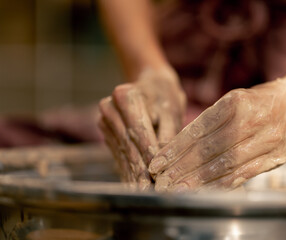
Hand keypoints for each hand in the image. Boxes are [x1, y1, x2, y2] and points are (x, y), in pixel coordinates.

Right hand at [99, 68, 185, 188]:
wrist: (151, 87)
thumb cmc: (165, 98)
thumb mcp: (171, 111)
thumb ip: (167, 135)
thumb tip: (162, 163)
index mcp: (126, 96)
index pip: (138, 130)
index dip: (148, 154)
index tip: (156, 174)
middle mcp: (110, 108)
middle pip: (128, 143)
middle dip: (140, 169)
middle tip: (149, 191)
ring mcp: (105, 121)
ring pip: (123, 152)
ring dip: (133, 174)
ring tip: (142, 193)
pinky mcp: (107, 133)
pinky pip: (119, 154)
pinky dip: (128, 170)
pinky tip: (135, 185)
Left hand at [149, 71, 285, 191]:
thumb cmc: (263, 100)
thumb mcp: (237, 98)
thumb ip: (212, 120)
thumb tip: (181, 145)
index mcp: (237, 102)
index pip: (199, 129)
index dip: (176, 148)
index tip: (158, 162)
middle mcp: (251, 121)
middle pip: (209, 149)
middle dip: (182, 167)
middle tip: (161, 180)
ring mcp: (266, 141)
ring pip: (225, 165)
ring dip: (198, 180)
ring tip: (177, 189)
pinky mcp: (275, 158)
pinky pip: (243, 175)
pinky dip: (221, 185)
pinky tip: (203, 191)